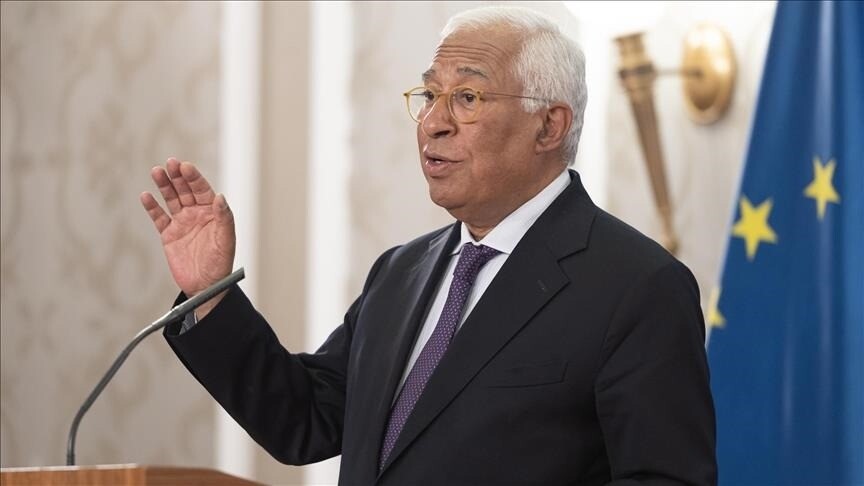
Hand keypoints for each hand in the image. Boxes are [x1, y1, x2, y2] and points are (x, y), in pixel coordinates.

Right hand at [141, 158, 234, 316]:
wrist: (206, 287)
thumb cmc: (221, 264)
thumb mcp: (226, 241)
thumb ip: (224, 218)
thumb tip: (220, 197)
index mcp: (212, 212)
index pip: (202, 189)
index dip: (194, 177)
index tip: (185, 167)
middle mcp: (196, 214)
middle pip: (185, 190)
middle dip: (177, 176)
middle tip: (170, 163)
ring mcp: (182, 223)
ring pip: (171, 199)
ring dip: (164, 185)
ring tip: (156, 171)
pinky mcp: (168, 235)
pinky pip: (158, 217)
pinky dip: (152, 207)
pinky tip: (146, 196)